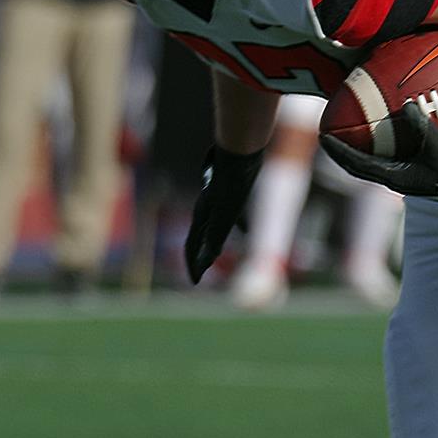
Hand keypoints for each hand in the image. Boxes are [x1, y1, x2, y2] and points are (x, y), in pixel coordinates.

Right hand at [184, 146, 262, 283]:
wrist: (239, 156)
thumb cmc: (232, 184)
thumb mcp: (225, 214)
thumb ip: (215, 234)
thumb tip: (209, 257)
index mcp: (202, 218)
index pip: (191, 247)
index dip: (194, 265)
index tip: (196, 282)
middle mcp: (205, 211)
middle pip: (198, 239)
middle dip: (198, 258)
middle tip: (201, 272)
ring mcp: (216, 202)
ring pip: (211, 228)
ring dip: (212, 244)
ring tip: (214, 255)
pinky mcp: (230, 195)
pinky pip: (231, 216)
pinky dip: (236, 227)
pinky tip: (245, 232)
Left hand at [321, 104, 437, 231]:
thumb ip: (426, 131)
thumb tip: (409, 106)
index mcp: (396, 177)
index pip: (358, 165)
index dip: (339, 152)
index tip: (323, 136)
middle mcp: (396, 177)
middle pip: (359, 163)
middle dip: (343, 147)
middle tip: (328, 128)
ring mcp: (404, 173)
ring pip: (373, 158)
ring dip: (360, 143)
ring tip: (350, 123)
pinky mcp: (414, 167)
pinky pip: (389, 152)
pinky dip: (381, 139)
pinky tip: (386, 119)